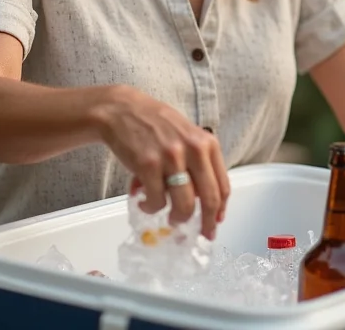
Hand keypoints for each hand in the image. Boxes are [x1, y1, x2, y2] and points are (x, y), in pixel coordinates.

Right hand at [91, 84, 229, 239]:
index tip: (216, 222)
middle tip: (200, 233)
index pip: (222, 185)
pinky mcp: (148, 165)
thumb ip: (198, 161)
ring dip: (178, 218)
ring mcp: (171, 157)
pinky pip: (157, 201)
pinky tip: (144, 203)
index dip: (220, 209)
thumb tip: (203, 199)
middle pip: (209, 199)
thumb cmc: (154, 123)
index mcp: (206, 142)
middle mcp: (193, 149)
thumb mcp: (186, 135)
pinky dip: (151, 208)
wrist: (121, 110)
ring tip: (170, 218)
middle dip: (206, 223)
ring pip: (185, 205)